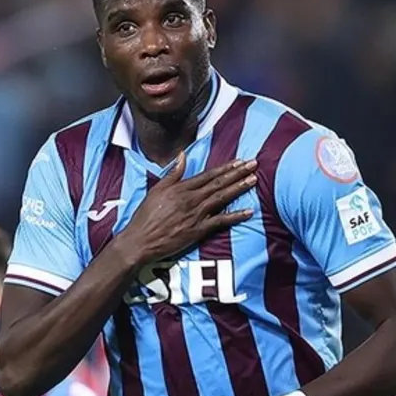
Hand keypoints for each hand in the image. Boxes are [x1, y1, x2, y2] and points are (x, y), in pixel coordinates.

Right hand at [117, 153, 256, 265]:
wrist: (141, 239)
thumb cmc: (146, 216)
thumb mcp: (157, 189)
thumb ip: (173, 173)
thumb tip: (182, 155)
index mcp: (181, 188)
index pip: (208, 175)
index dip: (225, 168)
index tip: (239, 161)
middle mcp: (191, 199)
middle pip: (219, 183)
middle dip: (238, 173)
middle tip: (254, 164)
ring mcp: (196, 214)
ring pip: (222, 198)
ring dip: (239, 188)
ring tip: (253, 180)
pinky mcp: (198, 230)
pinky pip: (221, 221)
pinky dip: (236, 216)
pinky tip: (249, 211)